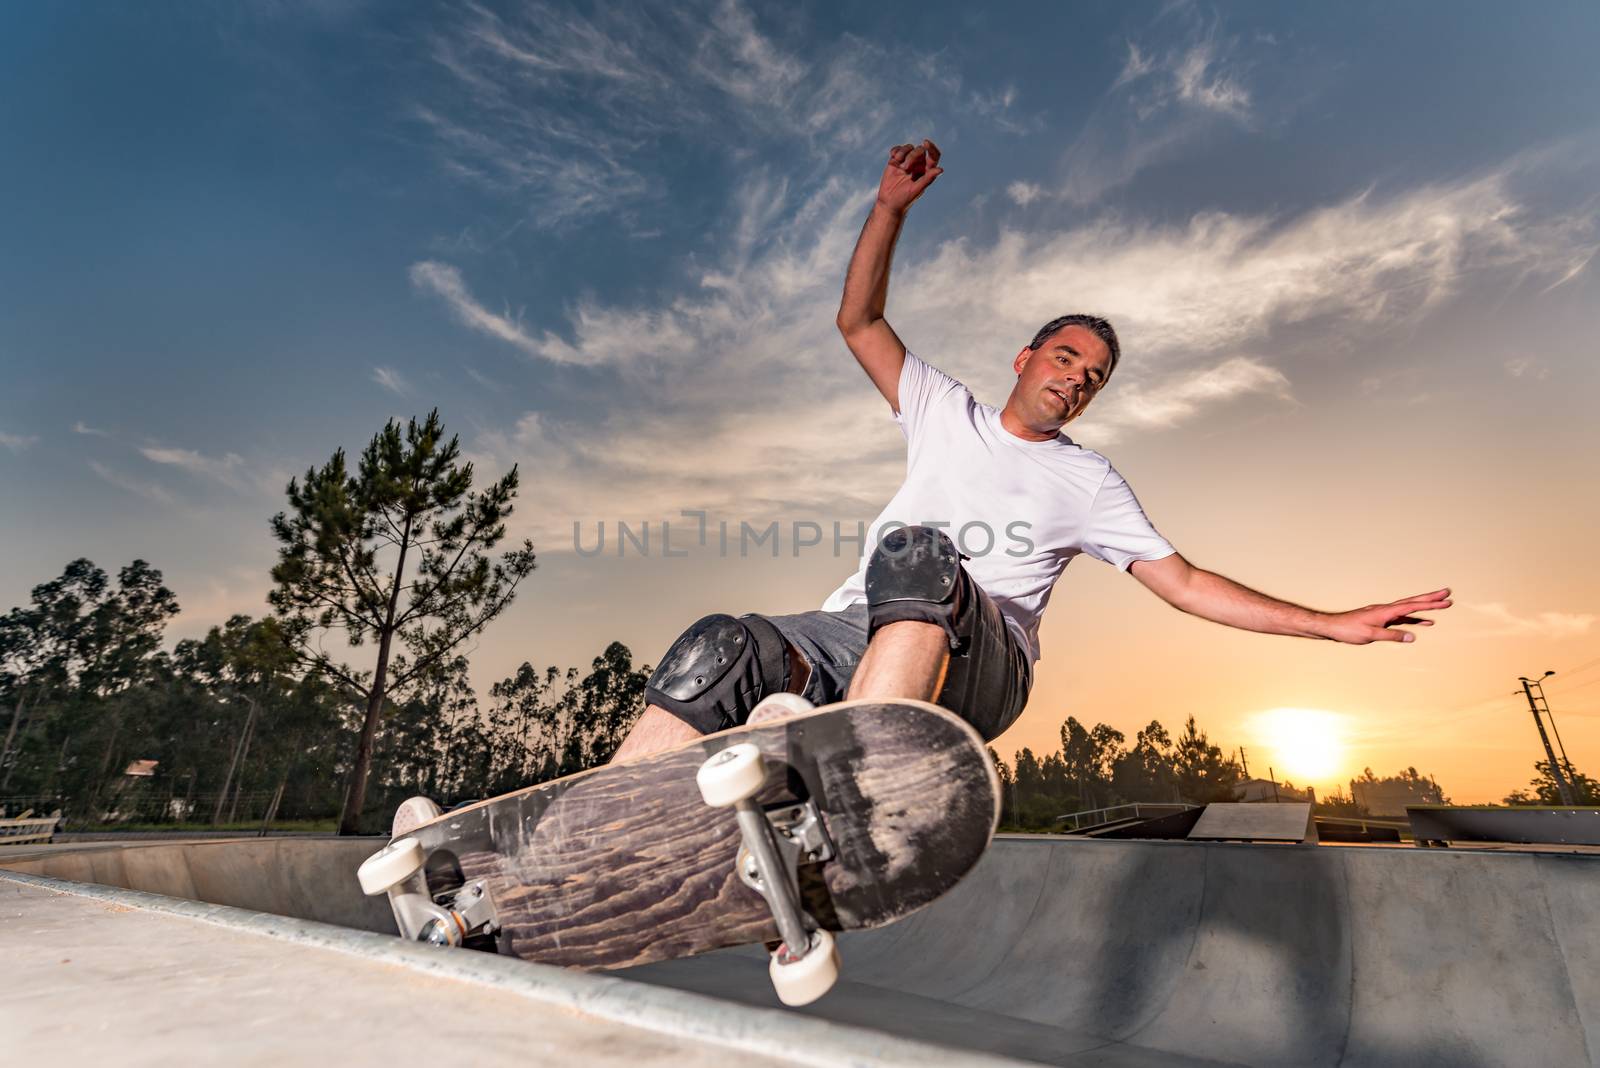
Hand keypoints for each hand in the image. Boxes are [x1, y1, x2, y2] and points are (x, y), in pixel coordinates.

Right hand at [877, 140, 942, 215]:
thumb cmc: (905, 199)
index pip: (934, 156)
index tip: (926, 143)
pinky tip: (893, 158)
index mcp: (927, 171)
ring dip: (903, 152)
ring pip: (908, 147)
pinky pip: (897, 149)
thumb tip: (940, 169)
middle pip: (920, 150)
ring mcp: (907, 162)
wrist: (889, 203)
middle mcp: (918, 165)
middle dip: (913, 156)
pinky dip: (895, 151)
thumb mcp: (917, 189)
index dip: (932, 148)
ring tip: (898, 163)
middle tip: (905, 168)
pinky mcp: (896, 161)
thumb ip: (928, 178)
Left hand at [1320, 588, 1451, 643]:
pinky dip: (1415, 619)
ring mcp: (1385, 614)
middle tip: (1448, 593)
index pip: (1412, 606)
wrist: (1333, 627)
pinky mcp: (1382, 619)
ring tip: (1441, 605)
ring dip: (1425, 607)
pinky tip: (1423, 622)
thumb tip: (1412, 637)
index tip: (1446, 601)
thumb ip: (1392, 636)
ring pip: (1409, 609)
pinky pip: (1402, 618)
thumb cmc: (1349, 630)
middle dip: (1431, 598)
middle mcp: (1387, 609)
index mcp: (1385, 611)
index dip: (1430, 605)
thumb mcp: (1371, 635)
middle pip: (1413, 602)